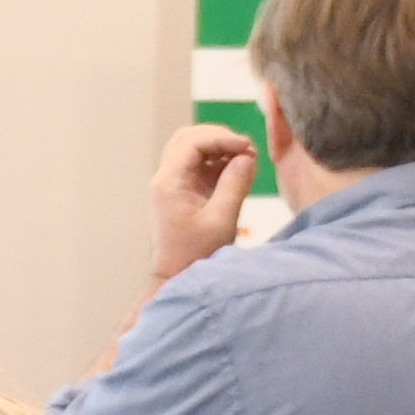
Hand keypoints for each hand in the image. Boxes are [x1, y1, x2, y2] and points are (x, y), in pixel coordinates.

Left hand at [148, 125, 256, 285]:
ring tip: (246, 158)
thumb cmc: (197, 254)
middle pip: (188, 139)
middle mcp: (166, 179)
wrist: (176, 276)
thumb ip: (235, 184)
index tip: (248, 147)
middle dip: (219, 137)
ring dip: (220, 148)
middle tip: (246, 149)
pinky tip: (238, 169)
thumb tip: (247, 156)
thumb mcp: (222, 219)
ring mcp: (173, 183)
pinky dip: (219, 160)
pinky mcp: (183, 190)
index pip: (191, 142)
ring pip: (193, 149)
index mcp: (169, 183)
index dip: (222, 138)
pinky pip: (199, 164)